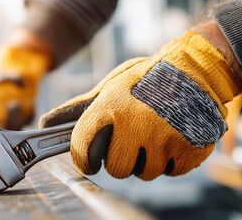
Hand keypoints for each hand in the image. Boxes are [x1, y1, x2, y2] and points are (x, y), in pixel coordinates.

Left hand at [40, 29, 241, 179]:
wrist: (195, 69)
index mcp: (111, 108)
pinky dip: (171, 159)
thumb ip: (78, 108)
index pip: (83, 148)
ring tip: (154, 133)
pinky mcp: (189, 149)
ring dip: (147, 159)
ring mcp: (165, 139)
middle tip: (131, 140)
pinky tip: (172, 136)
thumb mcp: (110, 86)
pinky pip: (171, 170)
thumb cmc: (146, 78)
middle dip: (121, 158)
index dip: (83, 159)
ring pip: (145, 172)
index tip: (88, 162)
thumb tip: (46, 123)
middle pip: (116, 168)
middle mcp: (136, 126)